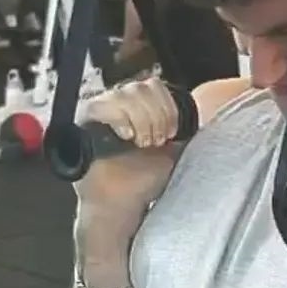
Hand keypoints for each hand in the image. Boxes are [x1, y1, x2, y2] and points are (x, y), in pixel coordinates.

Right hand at [74, 78, 183, 224]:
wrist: (122, 202)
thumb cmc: (144, 180)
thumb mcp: (171, 149)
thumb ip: (178, 128)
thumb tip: (203, 107)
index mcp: (139, 107)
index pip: (154, 85)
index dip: (167, 107)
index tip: (171, 133)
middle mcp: (118, 103)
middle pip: (142, 87)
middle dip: (156, 116)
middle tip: (155, 142)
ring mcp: (99, 109)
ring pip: (126, 94)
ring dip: (141, 120)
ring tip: (140, 143)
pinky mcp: (84, 119)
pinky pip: (103, 105)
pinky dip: (120, 119)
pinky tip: (125, 137)